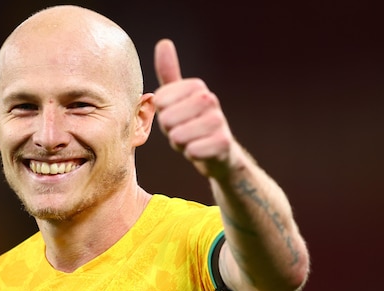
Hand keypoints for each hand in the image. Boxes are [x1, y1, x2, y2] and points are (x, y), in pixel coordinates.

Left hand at [153, 39, 236, 177]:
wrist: (219, 152)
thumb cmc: (192, 123)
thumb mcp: (179, 97)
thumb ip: (169, 73)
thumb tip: (164, 42)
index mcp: (196, 86)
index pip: (159, 102)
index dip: (163, 115)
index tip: (176, 116)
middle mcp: (210, 99)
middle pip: (166, 119)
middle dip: (170, 131)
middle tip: (184, 130)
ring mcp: (219, 120)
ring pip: (178, 136)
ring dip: (180, 144)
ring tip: (192, 140)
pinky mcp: (223, 143)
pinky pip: (192, 151)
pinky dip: (192, 155)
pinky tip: (201, 151)